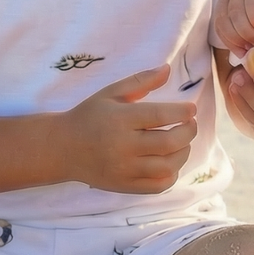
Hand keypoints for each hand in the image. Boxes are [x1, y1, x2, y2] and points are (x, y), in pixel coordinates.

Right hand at [59, 65, 196, 192]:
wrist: (62, 148)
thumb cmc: (90, 116)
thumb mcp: (111, 93)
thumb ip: (141, 80)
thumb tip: (168, 68)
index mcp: (120, 119)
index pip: (160, 115)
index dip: (183, 112)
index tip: (191, 109)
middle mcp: (122, 146)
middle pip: (169, 143)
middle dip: (188, 132)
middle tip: (190, 124)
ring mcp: (123, 169)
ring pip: (167, 166)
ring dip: (184, 152)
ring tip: (182, 142)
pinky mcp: (124, 186)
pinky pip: (157, 185)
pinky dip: (171, 175)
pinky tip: (170, 161)